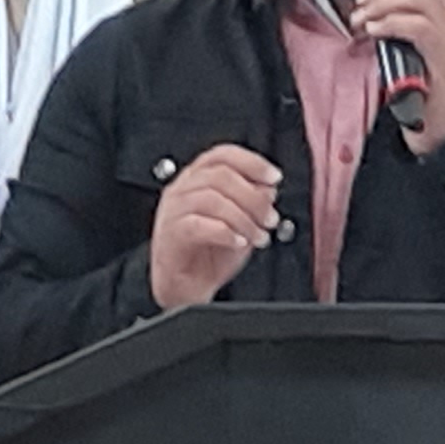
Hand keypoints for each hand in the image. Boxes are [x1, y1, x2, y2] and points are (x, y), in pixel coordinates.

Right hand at [148, 144, 281, 309]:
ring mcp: (173, 211)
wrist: (187, 288)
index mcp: (197, 180)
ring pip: (212, 199)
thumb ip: (253, 203)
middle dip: (253, 197)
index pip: (222, 155)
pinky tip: (239, 242)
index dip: (251, 162)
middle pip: (221, 175)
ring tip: (258, 236)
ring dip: (244, 218)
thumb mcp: (241, 223)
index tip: (274, 177)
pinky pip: (198, 225)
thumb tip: (268, 188)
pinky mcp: (170, 234)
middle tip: (269, 218)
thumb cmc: (209, 255)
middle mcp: (182, 190)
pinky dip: (225, 233)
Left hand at [354, 0, 444, 149]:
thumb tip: (366, 9)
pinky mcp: (444, 59)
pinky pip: (418, 26)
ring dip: (382, 3)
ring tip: (363, 20)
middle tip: (361, 2)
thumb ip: (395, 27)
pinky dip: (391, 23)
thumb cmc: (424, 94)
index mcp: (444, 17)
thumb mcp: (407, 51)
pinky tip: (374, 32)